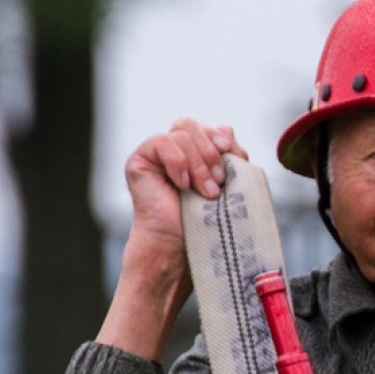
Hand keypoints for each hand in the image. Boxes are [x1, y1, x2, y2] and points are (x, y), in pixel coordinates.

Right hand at [119, 118, 248, 299]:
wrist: (182, 248)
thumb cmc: (208, 223)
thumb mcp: (229, 185)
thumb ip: (230, 156)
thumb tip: (226, 127)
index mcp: (197, 154)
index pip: (210, 128)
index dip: (223, 140)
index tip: (235, 159)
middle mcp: (175, 151)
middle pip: (193, 125)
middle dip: (211, 152)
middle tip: (219, 183)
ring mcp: (156, 155)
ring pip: (181, 133)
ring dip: (198, 163)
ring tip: (204, 192)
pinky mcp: (139, 161)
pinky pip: (160, 141)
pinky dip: (177, 161)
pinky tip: (181, 184)